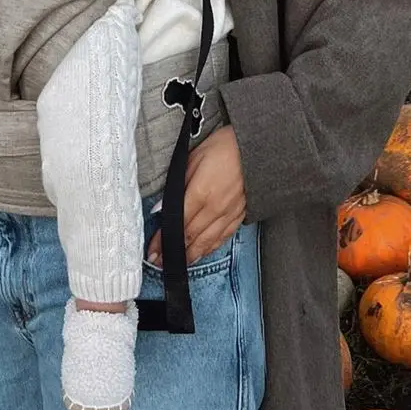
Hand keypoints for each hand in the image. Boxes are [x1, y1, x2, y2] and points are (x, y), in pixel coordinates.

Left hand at [145, 126, 247, 267]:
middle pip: (190, 238)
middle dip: (172, 251)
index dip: (163, 240)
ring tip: (177, 263)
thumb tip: (160, 209)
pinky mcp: (240, 215)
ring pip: (207, 242)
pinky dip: (210, 248)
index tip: (153, 252)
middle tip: (160, 262)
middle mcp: (215, 209)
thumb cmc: (224, 146)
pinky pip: (223, 238)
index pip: (176, 224)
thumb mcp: (193, 159)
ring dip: (190, 255)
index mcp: (201, 193)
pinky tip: (201, 252)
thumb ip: (176, 185)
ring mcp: (229, 214)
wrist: (257, 146)